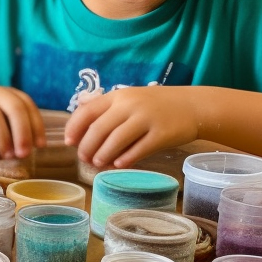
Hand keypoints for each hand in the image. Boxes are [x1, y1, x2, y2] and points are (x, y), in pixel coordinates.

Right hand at [0, 83, 45, 160]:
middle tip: (24, 154)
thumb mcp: (1, 110)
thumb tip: (27, 149)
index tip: (40, 146)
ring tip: (7, 157)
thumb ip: (13, 125)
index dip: (36, 125)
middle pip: (14, 108)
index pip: (28, 105)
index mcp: (10, 94)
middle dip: (22, 132)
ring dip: (3, 139)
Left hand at [65, 86, 200, 167]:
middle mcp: (130, 105)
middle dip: (87, 147)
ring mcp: (147, 119)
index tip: (69, 142)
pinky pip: (138, 150)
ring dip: (103, 155)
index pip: (87, 111)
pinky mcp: (162, 134)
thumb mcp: (130, 98)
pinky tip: (119, 165)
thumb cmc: (156, 106)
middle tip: (84, 159)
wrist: (192, 106)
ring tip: (98, 164)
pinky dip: (125, 159)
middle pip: (98, 129)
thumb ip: (107, 109)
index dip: (74, 128)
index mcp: (118, 96)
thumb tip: (79, 123)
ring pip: (116, 141)